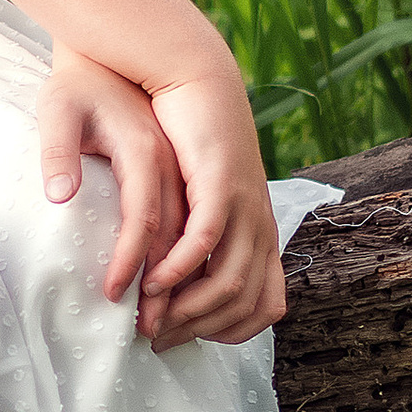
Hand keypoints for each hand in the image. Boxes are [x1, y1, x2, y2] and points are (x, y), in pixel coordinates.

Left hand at [36, 46, 188, 305]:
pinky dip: (200, 269)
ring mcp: (190, 174)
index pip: (144, 214)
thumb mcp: (57, 107)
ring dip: (190, 287)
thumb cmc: (77, 87)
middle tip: (147, 332)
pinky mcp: (193, 182)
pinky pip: (207, 234)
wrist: (115, 58)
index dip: (129, 257)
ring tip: (167, 328)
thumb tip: (58, 196)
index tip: (111, 293)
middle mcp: (176, 165)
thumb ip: (56, 150)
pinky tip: (185, 299)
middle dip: (167, 289)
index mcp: (146, 148)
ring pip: (205, 242)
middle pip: (183, 238)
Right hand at [142, 60, 285, 346]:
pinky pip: (206, 240)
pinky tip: (151, 281)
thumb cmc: (181, 135)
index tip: (180, 339)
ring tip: (148, 319)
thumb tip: (174, 281)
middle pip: (245, 302)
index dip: (226, 332)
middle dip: (199, 330)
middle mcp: (258, 223)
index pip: (262, 305)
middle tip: (155, 340)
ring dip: (188, 309)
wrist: (190, 71)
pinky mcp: (221, 181)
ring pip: (229, 280)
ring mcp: (244, 204)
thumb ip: (188, 234)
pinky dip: (180, 268)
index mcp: (256, 229)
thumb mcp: (190, 195)